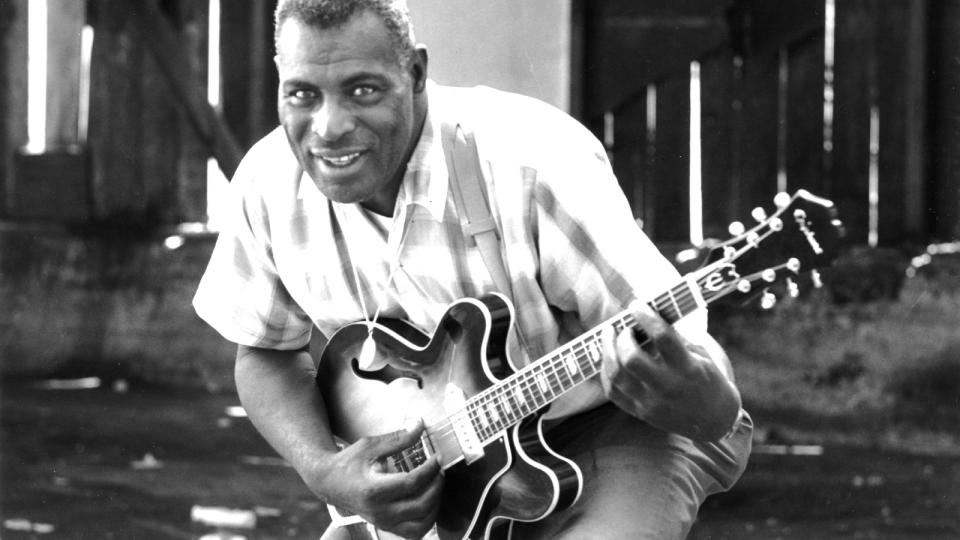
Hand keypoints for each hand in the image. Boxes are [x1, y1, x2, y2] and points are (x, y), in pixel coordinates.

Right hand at [314, 421, 443, 538]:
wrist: (329, 482)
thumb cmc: (348, 462)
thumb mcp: (371, 445)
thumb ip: (398, 438)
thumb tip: (419, 425)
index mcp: (374, 490)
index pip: (411, 483)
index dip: (430, 469)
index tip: (438, 457)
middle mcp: (379, 511)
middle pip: (421, 505)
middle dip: (437, 486)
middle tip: (440, 470)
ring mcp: (383, 522)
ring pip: (421, 524)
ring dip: (435, 505)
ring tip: (436, 485)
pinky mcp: (386, 527)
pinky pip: (414, 532)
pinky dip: (427, 520)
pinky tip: (429, 502)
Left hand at [599, 302, 740, 440]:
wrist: (714, 421)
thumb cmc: (710, 381)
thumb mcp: (703, 356)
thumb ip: (678, 338)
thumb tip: (651, 315)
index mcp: (688, 369)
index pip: (662, 337)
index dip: (646, 316)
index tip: (636, 304)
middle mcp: (667, 387)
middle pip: (632, 359)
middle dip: (622, 337)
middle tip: (623, 326)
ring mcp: (651, 402)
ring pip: (616, 375)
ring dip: (608, 350)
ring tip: (609, 336)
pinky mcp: (640, 412)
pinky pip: (612, 391)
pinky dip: (606, 371)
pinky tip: (609, 358)